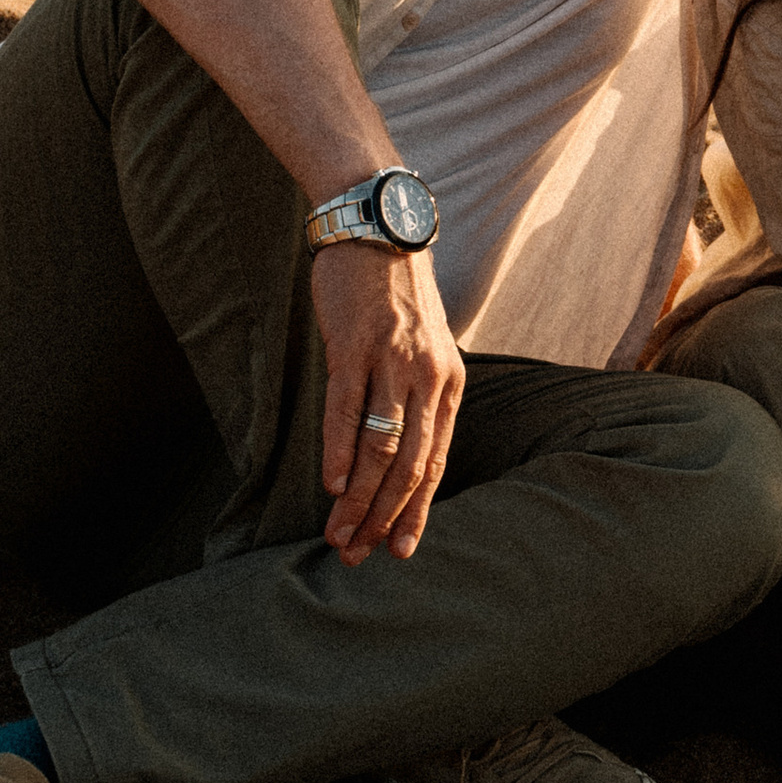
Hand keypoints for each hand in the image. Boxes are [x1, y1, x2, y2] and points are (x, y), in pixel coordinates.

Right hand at [312, 240, 466, 562]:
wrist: (377, 227)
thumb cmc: (395, 294)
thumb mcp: (424, 346)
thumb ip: (417, 396)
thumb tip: (398, 456)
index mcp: (449, 382)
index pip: (435, 461)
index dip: (416, 511)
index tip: (397, 551)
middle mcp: (427, 375)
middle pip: (409, 463)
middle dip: (383, 516)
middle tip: (356, 554)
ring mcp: (391, 360)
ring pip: (380, 445)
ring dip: (358, 498)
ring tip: (337, 533)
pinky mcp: (354, 345)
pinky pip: (347, 408)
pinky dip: (341, 451)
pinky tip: (332, 485)